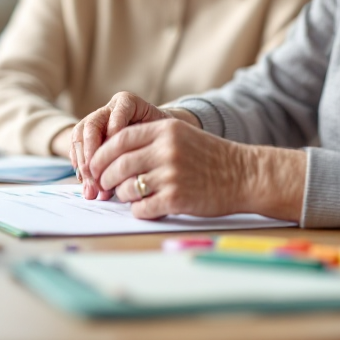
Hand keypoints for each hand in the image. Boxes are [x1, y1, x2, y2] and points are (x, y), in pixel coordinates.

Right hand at [69, 91, 170, 199]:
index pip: (118, 112)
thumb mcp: (163, 135)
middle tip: (96, 177)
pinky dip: (79, 168)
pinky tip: (86, 184)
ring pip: (79, 137)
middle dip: (91, 153)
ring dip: (82, 164)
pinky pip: (75, 149)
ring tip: (91, 188)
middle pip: (92, 125)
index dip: (115, 131)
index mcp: (127, 102)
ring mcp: (94, 122)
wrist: (154, 138)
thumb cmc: (162, 136)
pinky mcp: (85, 137)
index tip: (118, 154)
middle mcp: (108, 109)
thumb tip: (135, 166)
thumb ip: (151, 143)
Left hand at [87, 118, 255, 218]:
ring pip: (126, 188)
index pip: (119, 139)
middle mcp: (166, 150)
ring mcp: (171, 175)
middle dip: (104, 177)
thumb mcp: (180, 135)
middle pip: (117, 165)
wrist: (243, 175)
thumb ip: (149, 139)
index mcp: (165, 130)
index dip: (101, 154)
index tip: (95, 164)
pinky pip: (142, 208)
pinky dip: (139, 210)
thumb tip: (111, 155)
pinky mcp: (177, 199)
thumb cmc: (209, 156)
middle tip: (103, 185)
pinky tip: (146, 207)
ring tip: (129, 195)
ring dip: (122, 195)